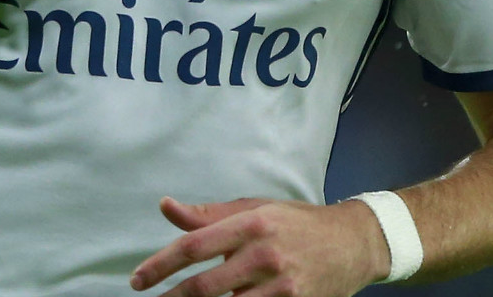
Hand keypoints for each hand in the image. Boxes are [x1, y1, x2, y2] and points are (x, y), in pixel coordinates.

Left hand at [131, 196, 388, 296]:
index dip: (160, 265)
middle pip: (205, 286)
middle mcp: (266, 255)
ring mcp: (283, 286)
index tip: (138, 280)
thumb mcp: (255, 209)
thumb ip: (208, 215)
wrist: (354, 243)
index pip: (194, 246)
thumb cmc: (297, 223)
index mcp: (252, 224)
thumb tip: (166, 206)